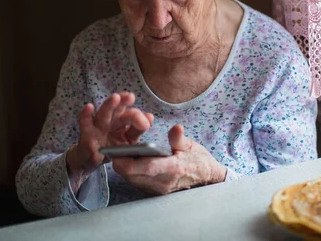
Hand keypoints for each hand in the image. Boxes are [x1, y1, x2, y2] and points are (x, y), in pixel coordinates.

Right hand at [67, 92, 152, 175]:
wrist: (91, 159)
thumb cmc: (111, 148)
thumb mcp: (127, 142)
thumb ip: (137, 129)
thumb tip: (150, 116)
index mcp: (122, 122)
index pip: (131, 115)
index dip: (139, 117)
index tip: (147, 119)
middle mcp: (111, 121)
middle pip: (118, 110)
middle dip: (124, 103)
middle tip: (130, 97)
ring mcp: (98, 127)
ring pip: (104, 114)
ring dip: (109, 105)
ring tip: (116, 97)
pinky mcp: (86, 134)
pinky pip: (85, 122)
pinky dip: (85, 115)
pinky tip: (89, 107)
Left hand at [112, 124, 226, 194]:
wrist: (206, 180)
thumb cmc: (199, 161)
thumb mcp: (191, 146)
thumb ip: (179, 139)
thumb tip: (176, 128)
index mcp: (172, 169)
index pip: (144, 167)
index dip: (126, 159)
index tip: (116, 149)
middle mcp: (162, 182)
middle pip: (131, 175)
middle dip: (119, 160)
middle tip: (114, 145)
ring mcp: (157, 189)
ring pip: (130, 179)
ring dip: (123, 165)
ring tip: (120, 150)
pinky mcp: (154, 191)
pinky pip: (136, 181)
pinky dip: (130, 170)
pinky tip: (130, 158)